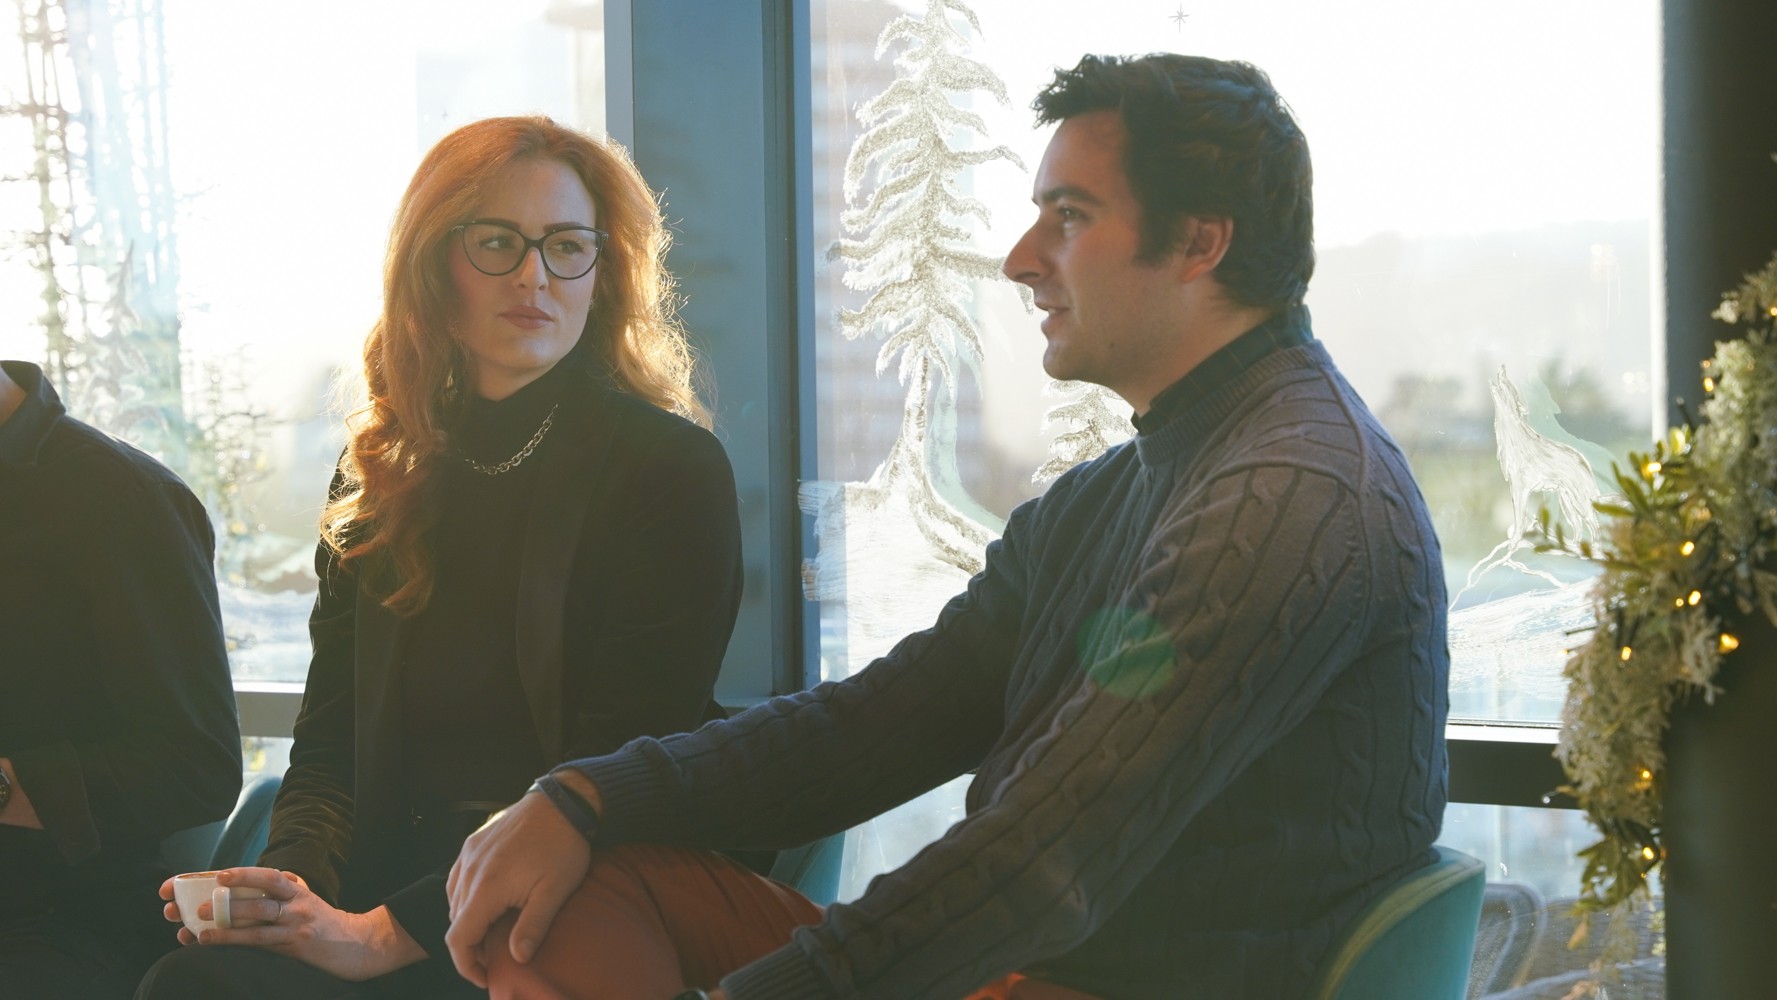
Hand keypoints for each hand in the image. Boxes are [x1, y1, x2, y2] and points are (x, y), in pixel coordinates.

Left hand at [158, 868, 424, 981]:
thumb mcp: (305, 900)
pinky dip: (233, 940)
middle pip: (257, 891)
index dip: (238, 873)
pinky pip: (260, 940)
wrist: (358, 946)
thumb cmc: (324, 925)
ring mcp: (296, 922)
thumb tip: (243, 888)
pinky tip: (211, 942)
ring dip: (225, 920)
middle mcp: (296, 900)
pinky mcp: (296, 944)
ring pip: (256, 916)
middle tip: (193, 901)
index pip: (263, 875)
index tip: (213, 874)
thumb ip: (279, 893)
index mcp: (295, 887)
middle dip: (223, 894)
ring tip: (198, 923)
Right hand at [444, 789, 590, 987]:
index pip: (459, 938)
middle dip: (470, 945)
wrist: (562, 801)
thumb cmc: (562, 846)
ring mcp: (469, 854)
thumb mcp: (554, 891)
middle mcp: (470, 870)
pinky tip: (486, 902)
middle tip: (494, 957)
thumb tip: (518, 958)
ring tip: (492, 933)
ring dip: (467, 921)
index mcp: (487, 887)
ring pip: (454, 900)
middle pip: (455, 921)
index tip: (485, 976)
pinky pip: (458, 878)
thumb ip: (533, 926)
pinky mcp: (474, 842)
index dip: (466, 964)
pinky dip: (466, 897)